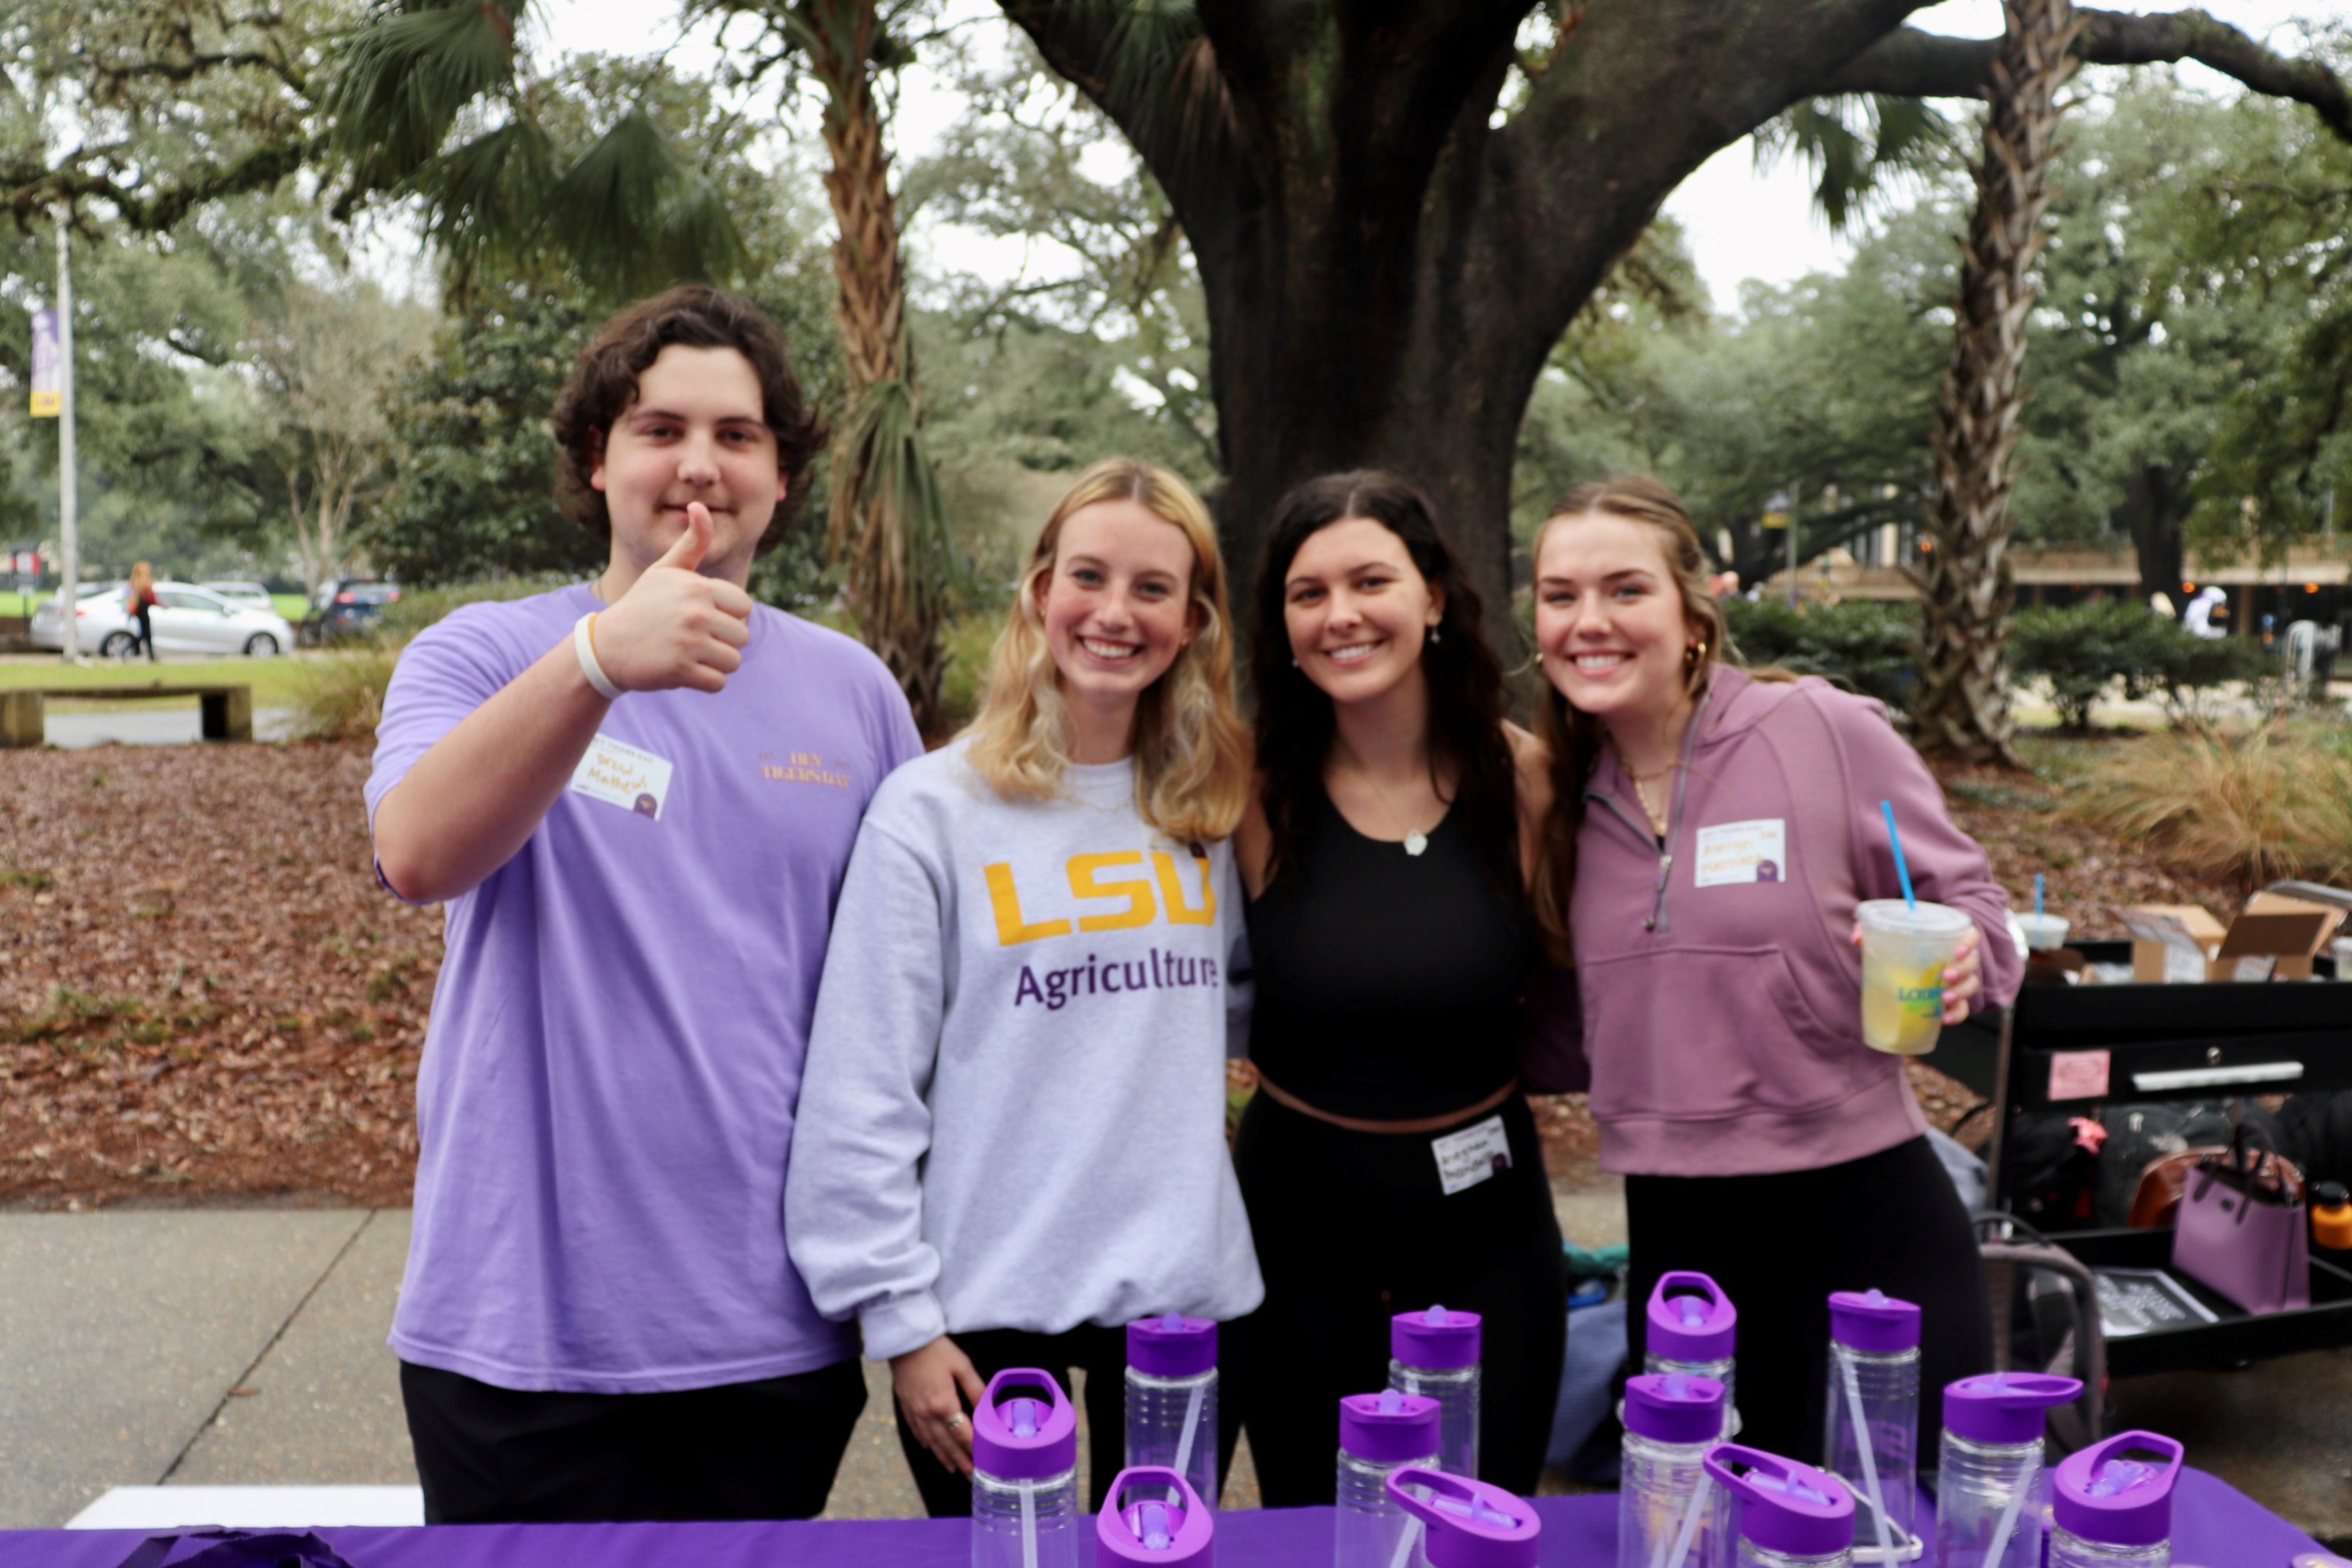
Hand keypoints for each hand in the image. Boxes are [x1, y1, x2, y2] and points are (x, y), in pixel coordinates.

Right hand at [589, 503, 753, 694]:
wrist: (606, 646)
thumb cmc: (642, 605)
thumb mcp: (664, 571)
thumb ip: (692, 542)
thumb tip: (700, 505)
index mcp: (698, 587)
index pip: (744, 607)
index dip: (727, 615)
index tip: (701, 616)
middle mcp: (696, 612)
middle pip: (741, 636)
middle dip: (722, 641)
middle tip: (691, 639)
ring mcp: (689, 642)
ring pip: (733, 661)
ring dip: (714, 663)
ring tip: (688, 654)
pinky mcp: (681, 670)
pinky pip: (718, 684)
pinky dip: (704, 682)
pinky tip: (682, 670)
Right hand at [893, 1335, 986, 1476]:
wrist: (904, 1340)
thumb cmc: (936, 1350)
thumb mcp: (962, 1366)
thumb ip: (976, 1390)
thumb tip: (989, 1410)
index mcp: (944, 1404)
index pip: (963, 1434)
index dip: (974, 1450)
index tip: (984, 1463)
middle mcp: (927, 1414)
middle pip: (946, 1444)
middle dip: (960, 1461)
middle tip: (971, 1476)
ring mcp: (914, 1412)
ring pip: (931, 1441)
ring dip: (943, 1457)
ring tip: (954, 1469)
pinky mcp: (905, 1407)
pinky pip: (917, 1431)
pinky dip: (926, 1443)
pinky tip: (931, 1449)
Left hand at [1848, 923, 1983, 1023]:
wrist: (1896, 968)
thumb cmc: (1896, 947)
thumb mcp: (1882, 936)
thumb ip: (1868, 931)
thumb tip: (1856, 938)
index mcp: (1946, 939)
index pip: (1970, 935)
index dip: (1969, 941)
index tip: (1956, 951)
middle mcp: (1957, 959)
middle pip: (1973, 962)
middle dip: (1963, 970)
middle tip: (1946, 976)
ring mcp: (1957, 981)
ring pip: (1971, 985)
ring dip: (1961, 992)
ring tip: (1944, 999)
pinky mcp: (1951, 1000)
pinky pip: (1963, 1009)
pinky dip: (1957, 1015)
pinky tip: (1944, 1019)